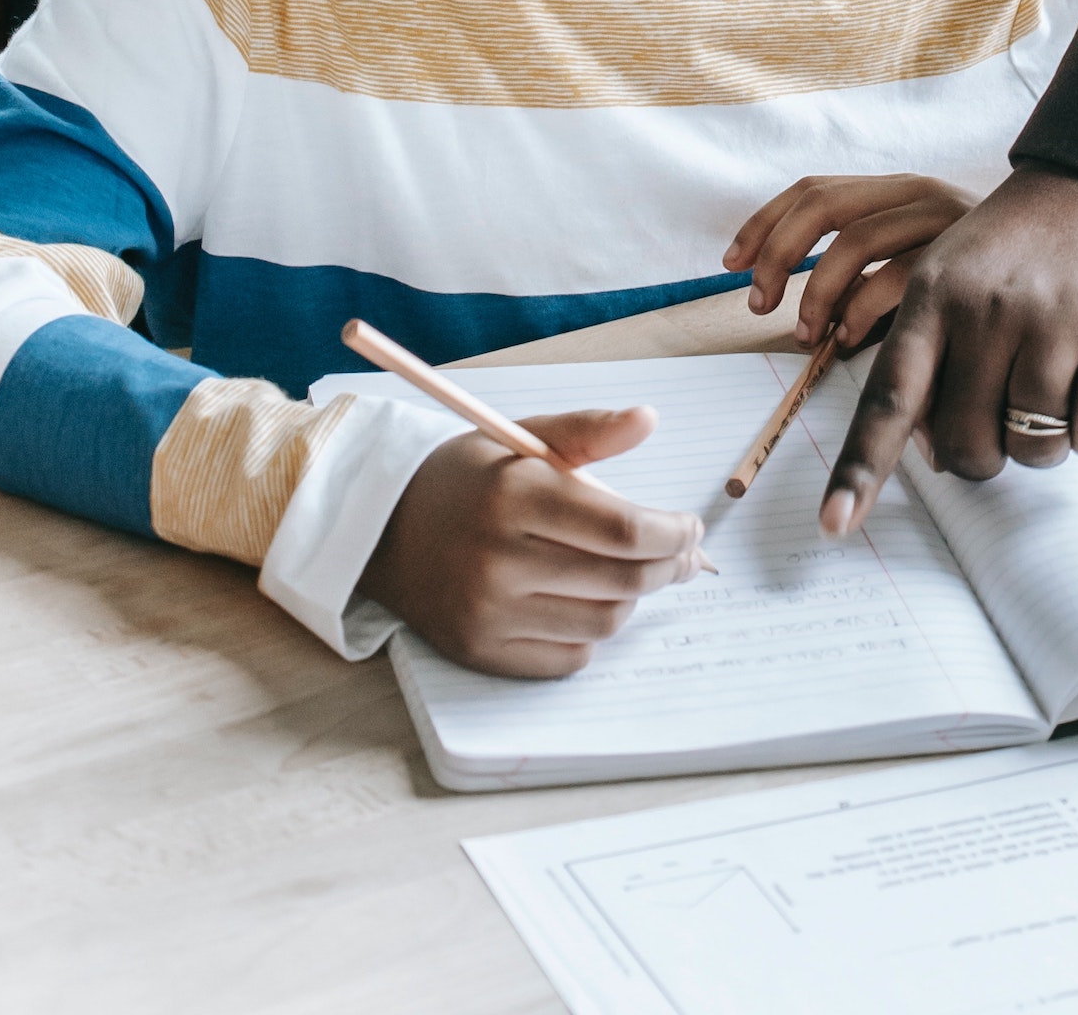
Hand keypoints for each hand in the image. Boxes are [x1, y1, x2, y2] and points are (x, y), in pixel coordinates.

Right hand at [363, 408, 703, 677]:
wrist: (386, 530)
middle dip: (669, 566)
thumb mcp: (523, 437)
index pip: (622, 527)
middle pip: (622, 580)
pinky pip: (569, 657)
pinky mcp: (481, 652)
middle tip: (685, 553)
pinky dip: (593, 632)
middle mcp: (499, 560)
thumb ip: (590, 430)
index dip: (672, 531)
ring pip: (603, 622)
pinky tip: (592, 601)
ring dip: (634, 597)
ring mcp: (488, 614)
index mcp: (516, 497)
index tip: (692, 526)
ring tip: (638, 572)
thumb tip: (649, 419)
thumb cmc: (469, 478)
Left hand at [724, 173, 975, 352]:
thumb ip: (873, 280)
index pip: (815, 189)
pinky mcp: (966, 253)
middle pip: (824, 203)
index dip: (765, 223)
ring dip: (816, 292)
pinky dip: (861, 310)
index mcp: (899, 189)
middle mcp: (918, 192)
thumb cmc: (992, 274)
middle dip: (778, 253)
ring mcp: (944, 219)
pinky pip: (897, 276)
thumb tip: (807, 326)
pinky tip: (851, 341)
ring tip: (806, 335)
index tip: (731, 262)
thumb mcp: (923, 264)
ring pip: (855, 240)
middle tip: (757, 303)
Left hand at [818, 167, 1077, 536]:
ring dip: (1045, 441)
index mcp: (931, 296)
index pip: (888, 399)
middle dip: (986, 453)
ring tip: (1056, 382)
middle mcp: (985, 306)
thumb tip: (928, 449)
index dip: (861, 469)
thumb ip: (929, 359)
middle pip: (968, 445)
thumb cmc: (1016, 251)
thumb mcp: (949, 279)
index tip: (835, 524)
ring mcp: (1053, 315)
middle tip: (1006, 409)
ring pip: (1035, 447)